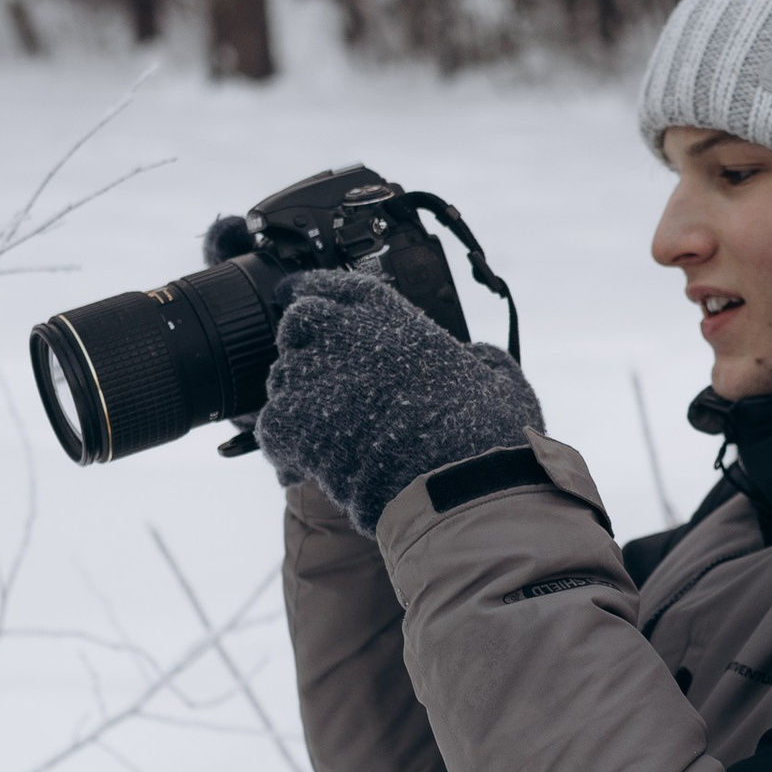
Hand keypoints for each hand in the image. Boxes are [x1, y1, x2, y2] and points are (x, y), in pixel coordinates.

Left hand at [253, 266, 543, 531]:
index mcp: (392, 315)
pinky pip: (271, 427)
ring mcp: (316, 377)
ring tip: (323, 431)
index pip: (334, 284)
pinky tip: (305, 464)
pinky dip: (285, 447)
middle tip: (322, 377)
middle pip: (297, 323)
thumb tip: (479, 357)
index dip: (313, 291)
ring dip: (296, 399)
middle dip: (303, 346)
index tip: (301, 297)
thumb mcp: (500, 381)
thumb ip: (482, 359)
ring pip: (280, 377)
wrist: (457, 487)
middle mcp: (346, 335)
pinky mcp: (296, 424)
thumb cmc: (485, 436)